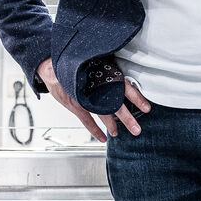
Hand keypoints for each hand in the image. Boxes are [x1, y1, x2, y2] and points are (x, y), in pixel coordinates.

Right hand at [36, 58, 151, 141]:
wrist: (53, 63)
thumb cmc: (77, 63)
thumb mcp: (96, 62)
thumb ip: (109, 71)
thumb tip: (124, 79)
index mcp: (105, 75)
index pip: (125, 87)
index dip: (137, 98)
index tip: (147, 108)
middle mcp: (97, 87)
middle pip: (116, 105)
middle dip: (127, 119)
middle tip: (137, 130)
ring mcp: (85, 96)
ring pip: (102, 114)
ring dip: (111, 125)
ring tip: (119, 134)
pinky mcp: (75, 104)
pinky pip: (87, 120)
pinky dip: (94, 129)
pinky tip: (103, 137)